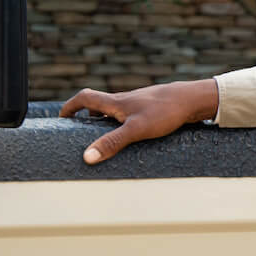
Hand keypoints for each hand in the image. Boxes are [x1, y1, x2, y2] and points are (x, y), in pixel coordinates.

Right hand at [61, 79, 218, 164]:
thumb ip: (112, 143)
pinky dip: (122, 126)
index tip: (62, 119)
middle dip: (86, 118)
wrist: (193, 100)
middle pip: (97, 105)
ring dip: (105, 124)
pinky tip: (131, 140)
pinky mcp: (150, 109)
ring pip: (114, 112)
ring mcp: (137, 104)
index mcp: (115, 102)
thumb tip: (87, 157)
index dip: (70, 107)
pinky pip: (129, 117)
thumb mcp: (135, 130)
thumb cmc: (165, 112)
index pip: (85, 98)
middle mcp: (124, 100)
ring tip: (104, 142)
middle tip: (81, 135)